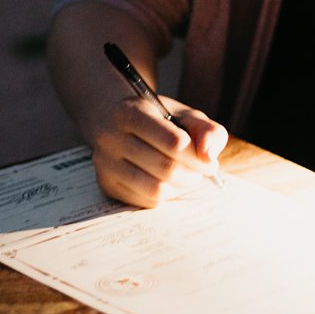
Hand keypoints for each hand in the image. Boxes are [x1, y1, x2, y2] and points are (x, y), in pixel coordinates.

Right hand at [86, 94, 227, 207]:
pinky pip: (146, 201)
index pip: (174, 142)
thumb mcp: (183, 115)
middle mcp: (110, 137)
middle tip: (201, 172)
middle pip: (167, 168)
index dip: (198, 156)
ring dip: (181, 187)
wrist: (114, 121)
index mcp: (130, 112)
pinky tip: (170, 183)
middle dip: (193, 174)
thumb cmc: (157, 119)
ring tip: (187, 177)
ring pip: (156, 189)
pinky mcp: (106, 184)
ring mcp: (105, 163)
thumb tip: (208, 157)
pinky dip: (166, 196)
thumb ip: (206, 130)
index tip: (209, 162)